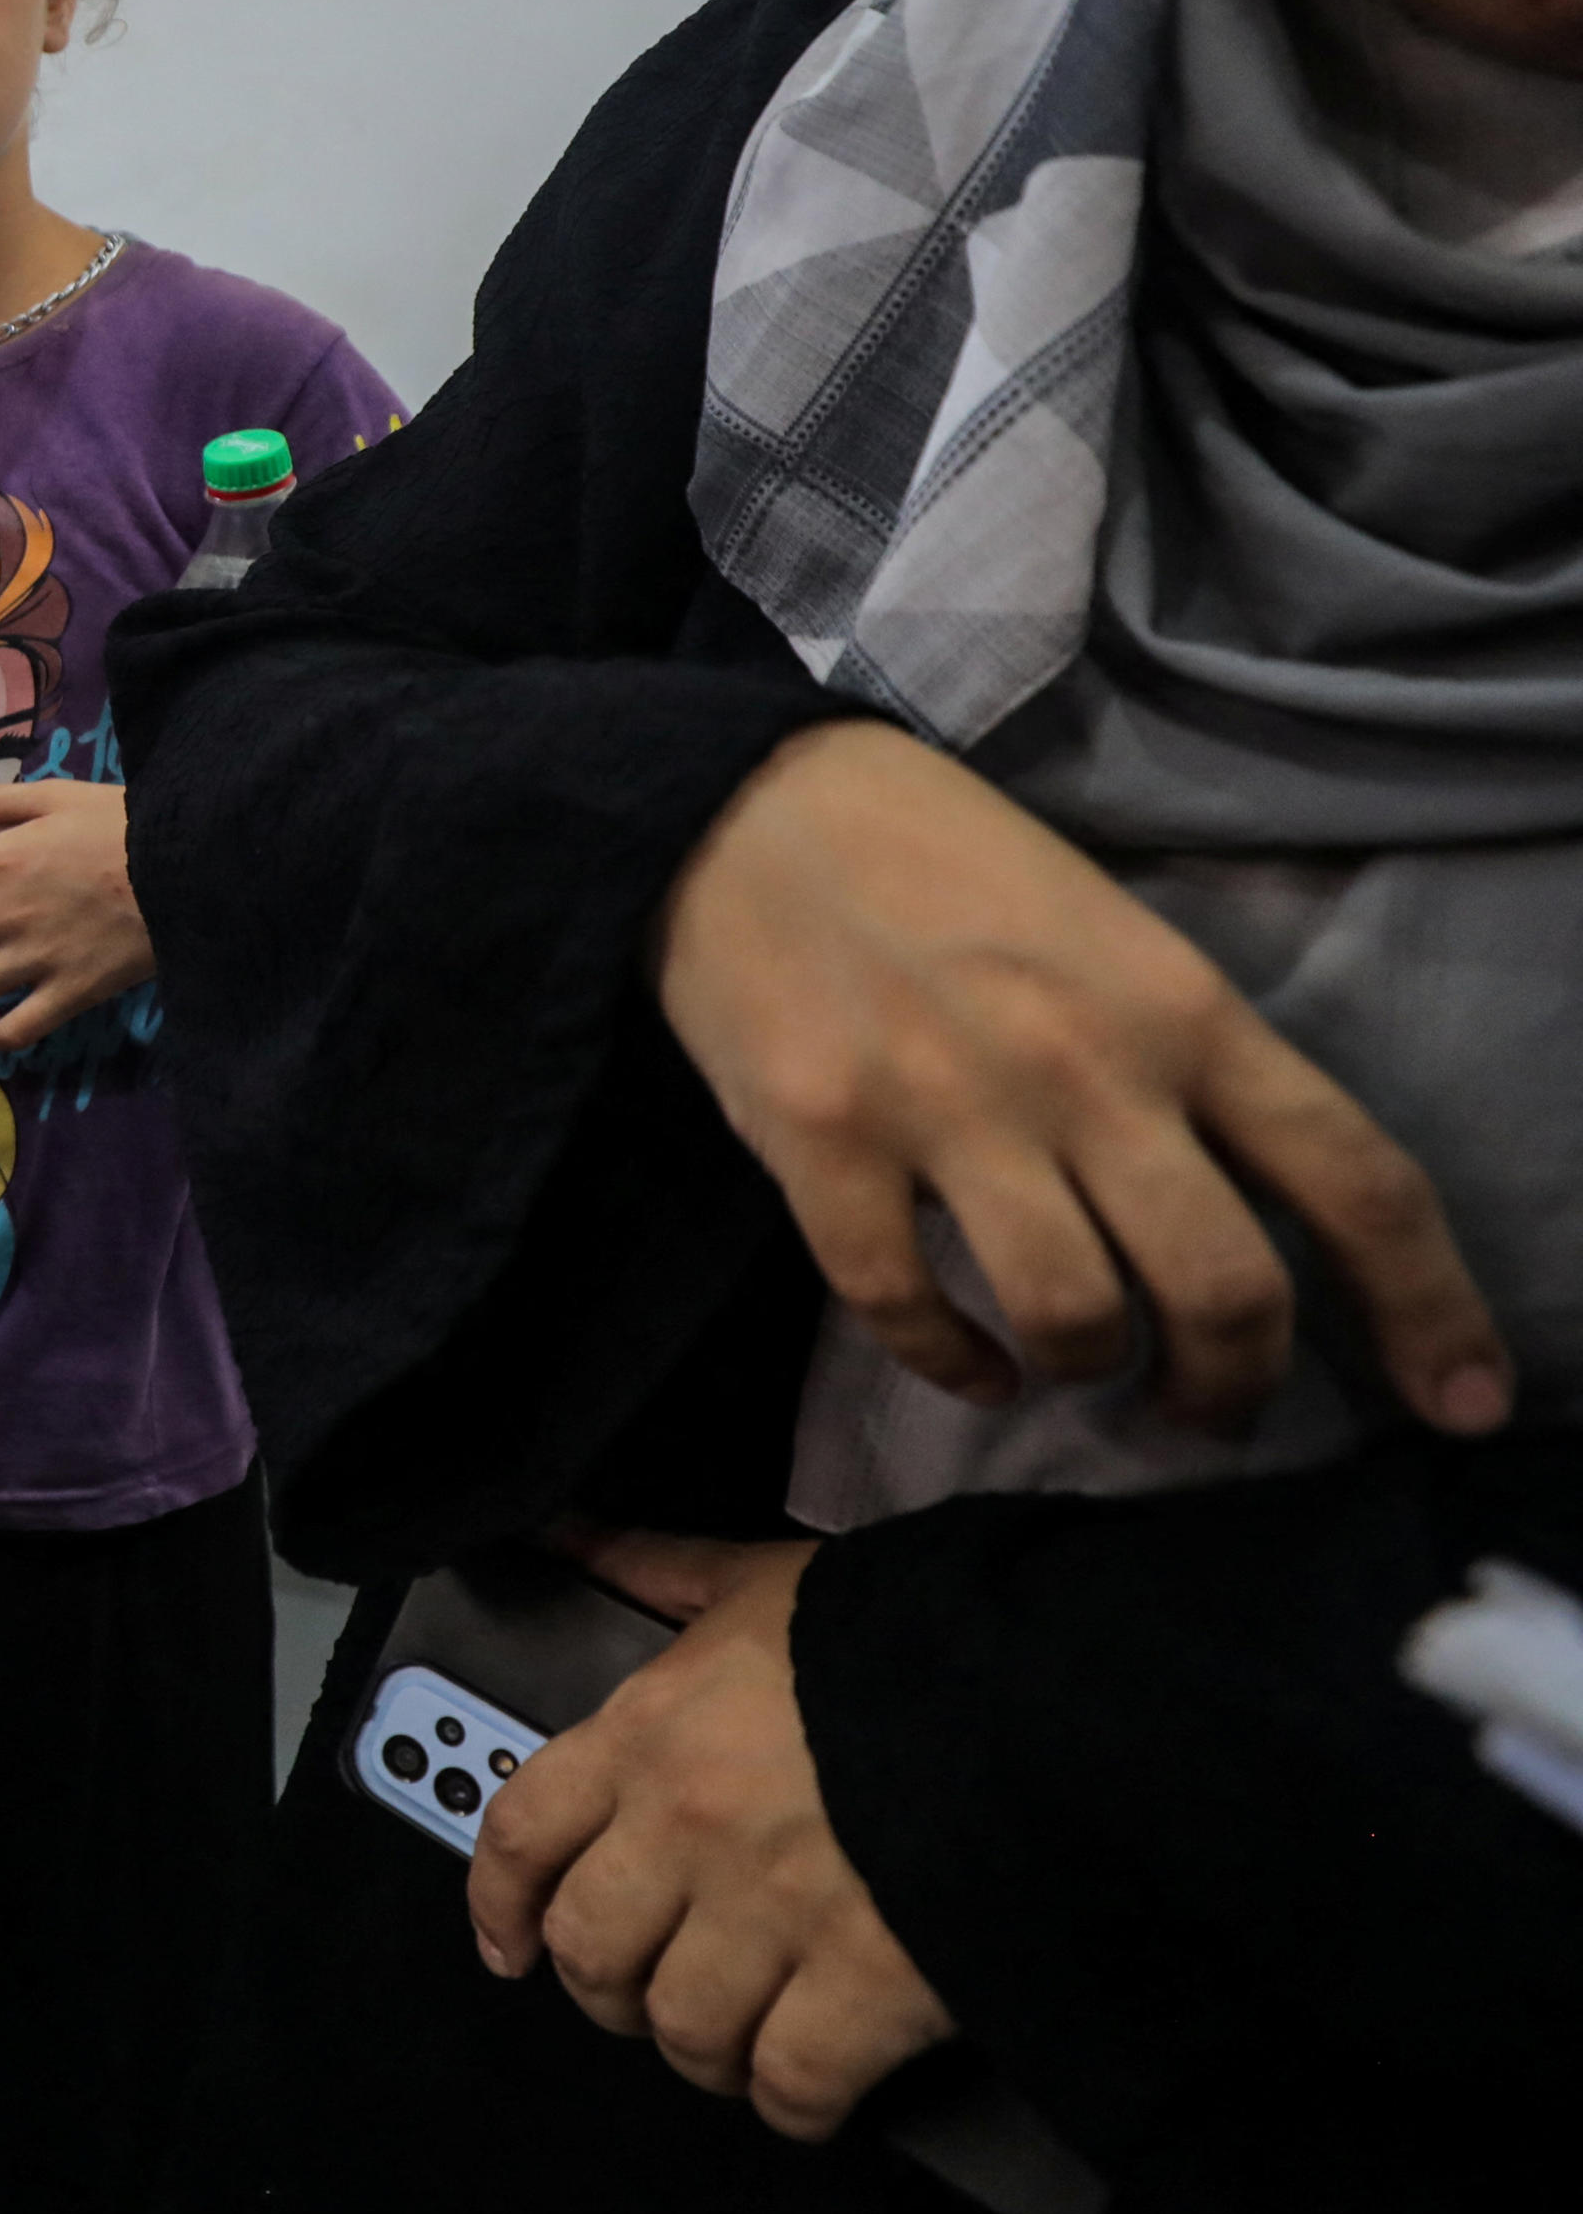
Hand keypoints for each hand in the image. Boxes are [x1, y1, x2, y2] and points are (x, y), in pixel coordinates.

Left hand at [465, 1534, 954, 2139]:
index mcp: (651, 1732)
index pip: (520, 1832)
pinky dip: (786, 2103)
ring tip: (728, 2042)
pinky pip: (789, 2083)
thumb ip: (656, 1568)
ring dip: (697, 2050)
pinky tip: (800, 2092)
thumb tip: (569, 1534)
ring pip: (681, 2027)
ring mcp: (774, 1914)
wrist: (1049, 1696)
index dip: (499, 1903)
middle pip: (591, 1950)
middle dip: (606, 1988)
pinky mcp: (868, 1988)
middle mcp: (689, 1829)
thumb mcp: (764, 1579)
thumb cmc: (903, 1633)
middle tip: (644, 1994)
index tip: (507, 1947)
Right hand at [656, 722, 1503, 1432]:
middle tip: (1204, 1405)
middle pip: (1224, 1286)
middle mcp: (1086, 1066)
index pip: (1357, 1179)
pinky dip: (952, 1365)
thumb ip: (1187, 1065)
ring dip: (1088, 1368)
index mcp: (1182, 1009)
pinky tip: (970, 1362)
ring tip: (1076, 1361)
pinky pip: (904, 1306)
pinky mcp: (820, 1143)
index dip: (1432, 1312)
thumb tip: (1253, 1214)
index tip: (1465, 1405)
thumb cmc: (953, 870)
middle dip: (1233, 1385)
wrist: (749, 807)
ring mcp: (947, 1108)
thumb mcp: (1117, 939)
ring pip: (1072, 1314)